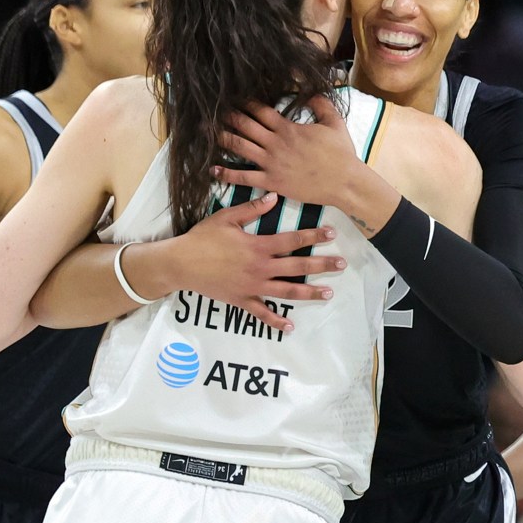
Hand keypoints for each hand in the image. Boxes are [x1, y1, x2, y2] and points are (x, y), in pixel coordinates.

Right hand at [177, 192, 346, 331]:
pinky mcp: (241, 300)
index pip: (292, 240)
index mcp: (258, 246)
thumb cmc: (202, 238)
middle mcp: (260, 268)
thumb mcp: (226, 218)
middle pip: (297, 267)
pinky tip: (291, 326)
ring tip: (328, 293)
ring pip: (286, 292)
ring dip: (309, 293)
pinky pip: (261, 313)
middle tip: (341, 265)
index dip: (314, 237)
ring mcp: (252, 287)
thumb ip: (252, 209)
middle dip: (321, 265)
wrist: (180, 264)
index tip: (331, 234)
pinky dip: (276, 320)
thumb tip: (274, 197)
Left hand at [214, 96, 358, 206]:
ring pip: (240, 147)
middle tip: (209, 110)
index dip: (244, 102)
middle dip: (226, 116)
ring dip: (221, 139)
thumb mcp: (334, 123)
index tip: (231, 96)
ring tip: (204, 133)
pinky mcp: (272, 182)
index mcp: (288, 128)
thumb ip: (320, 104)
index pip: (260, 110)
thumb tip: (310, 90)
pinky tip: (213, 169)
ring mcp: (272, 163)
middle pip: (244, 125)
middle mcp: (276, 143)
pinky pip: (245, 177)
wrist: (344, 182)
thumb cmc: (341, 154)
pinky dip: (227, 173)